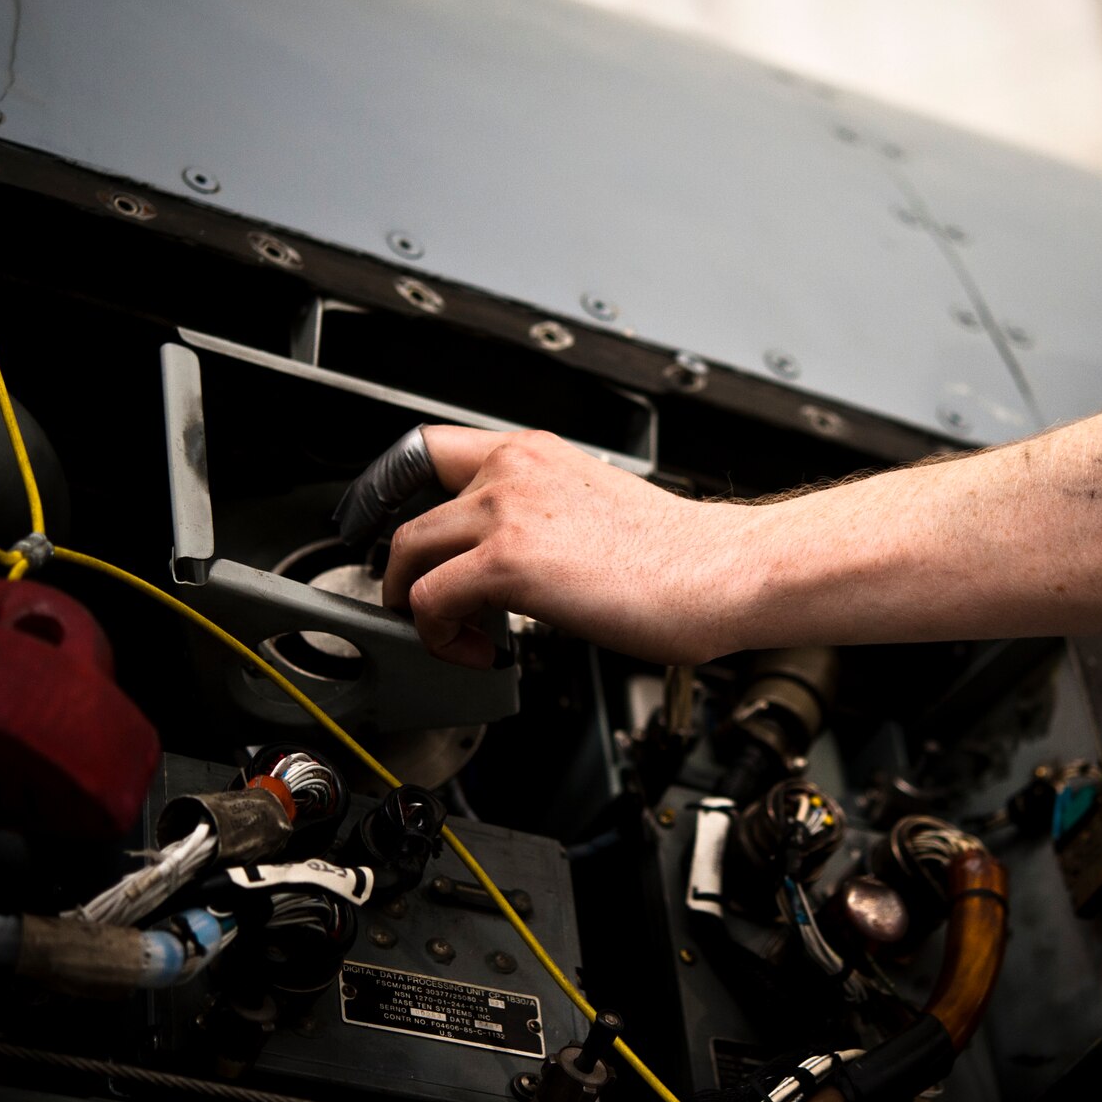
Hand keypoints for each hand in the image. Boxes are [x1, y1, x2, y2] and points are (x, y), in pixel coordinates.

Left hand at [381, 427, 754, 666]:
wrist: (720, 570)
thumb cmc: (679, 556)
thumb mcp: (593, 506)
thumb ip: (541, 516)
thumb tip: (510, 564)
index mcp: (534, 455)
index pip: (429, 449)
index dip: (392, 491)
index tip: (381, 526)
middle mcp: (512, 472)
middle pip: (408, 514)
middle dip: (403, 572)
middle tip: (426, 609)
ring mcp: (506, 512)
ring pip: (407, 556)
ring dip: (416, 608)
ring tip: (459, 637)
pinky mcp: (507, 562)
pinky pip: (429, 601)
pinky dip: (440, 637)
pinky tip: (481, 652)